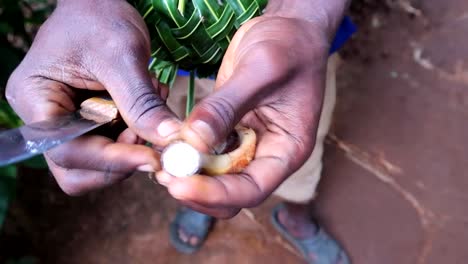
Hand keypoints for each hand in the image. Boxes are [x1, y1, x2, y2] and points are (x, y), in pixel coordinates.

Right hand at [6, 0, 179, 194]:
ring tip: (151, 109)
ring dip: (131, 147)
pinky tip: (148, 104)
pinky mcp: (88, 123)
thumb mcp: (122, 56)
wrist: (99, 4)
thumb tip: (169, 140)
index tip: (152, 157)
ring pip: (96, 164)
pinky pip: (112, 145)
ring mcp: (67, 124)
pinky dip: (135, 134)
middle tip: (151, 138)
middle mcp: (45, 119)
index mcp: (36, 99)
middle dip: (120, 161)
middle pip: (77, 170)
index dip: (110, 160)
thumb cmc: (100, 18)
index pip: (67, 151)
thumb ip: (141, 101)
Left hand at [156, 14, 331, 217]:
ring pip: (216, 177)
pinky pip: (208, 152)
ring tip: (162, 159)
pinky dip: (189, 152)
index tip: (180, 184)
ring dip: (190, 173)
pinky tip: (169, 142)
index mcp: (287, 150)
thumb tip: (192, 142)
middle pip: (232, 193)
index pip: (252, 189)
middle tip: (165, 174)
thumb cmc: (289, 46)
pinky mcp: (230, 129)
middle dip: (199, 189)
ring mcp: (247, 143)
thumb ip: (226, 107)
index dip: (215, 194)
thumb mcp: (259, 71)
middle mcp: (268, 154)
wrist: (290, 28)